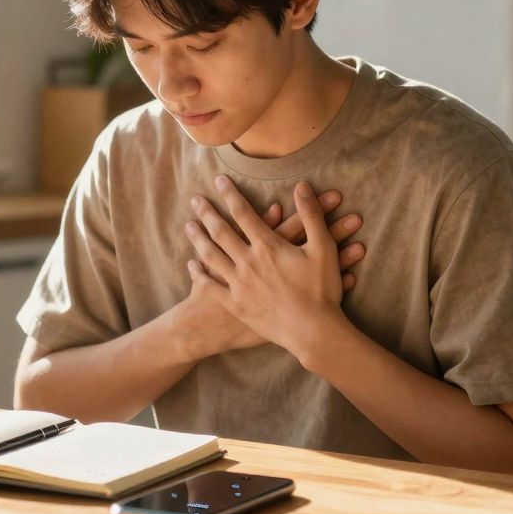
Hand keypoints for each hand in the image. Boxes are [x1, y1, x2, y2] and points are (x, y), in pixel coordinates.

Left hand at [185, 176, 351, 358]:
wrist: (313, 332)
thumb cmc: (322, 290)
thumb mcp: (323, 248)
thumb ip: (312, 215)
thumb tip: (302, 186)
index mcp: (268, 246)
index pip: (244, 212)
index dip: (230, 194)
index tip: (219, 181)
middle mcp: (248, 262)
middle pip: (221, 231)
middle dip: (207, 213)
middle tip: (196, 200)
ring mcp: (238, 284)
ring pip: (211, 255)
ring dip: (198, 239)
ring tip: (189, 226)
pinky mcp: (235, 305)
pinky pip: (210, 286)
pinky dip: (199, 274)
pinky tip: (192, 265)